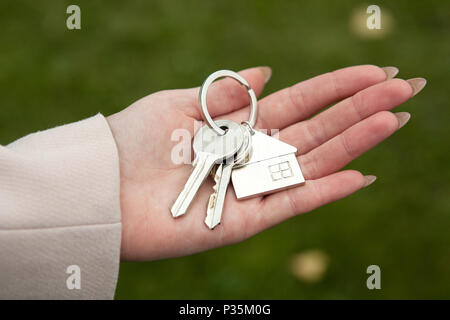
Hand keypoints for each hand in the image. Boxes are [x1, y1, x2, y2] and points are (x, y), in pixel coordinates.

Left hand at [106, 65, 424, 260]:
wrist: (102, 186)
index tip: (376, 72)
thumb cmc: (134, 139)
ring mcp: (253, 188)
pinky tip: (358, 174)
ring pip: (314, 163)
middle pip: (318, 131)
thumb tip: (271, 73)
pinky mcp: (245, 220)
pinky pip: (292, 204)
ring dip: (355, 143)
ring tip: (394, 120)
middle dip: (361, 110)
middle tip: (406, 89)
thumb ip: (229, 95)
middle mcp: (254, 155)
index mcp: (241, 127)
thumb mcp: (180, 102)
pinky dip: (325, 191)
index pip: (302, 103)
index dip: (338, 87)